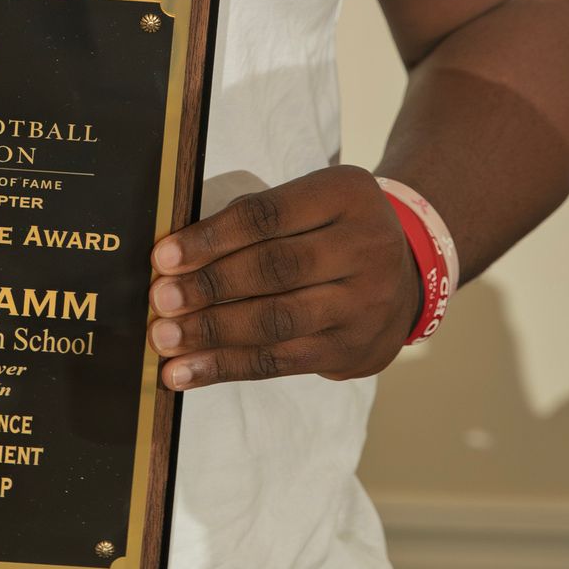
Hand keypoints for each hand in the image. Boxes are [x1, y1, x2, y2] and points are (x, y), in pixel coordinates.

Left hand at [148, 169, 420, 388]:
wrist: (406, 273)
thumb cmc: (330, 230)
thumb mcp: (311, 201)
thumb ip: (257, 218)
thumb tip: (176, 255)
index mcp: (345, 195)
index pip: (269, 216)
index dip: (213, 237)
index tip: (165, 256)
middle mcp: (365, 248)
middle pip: (275, 270)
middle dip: (210, 287)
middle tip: (161, 300)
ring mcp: (363, 304)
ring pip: (277, 322)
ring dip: (212, 333)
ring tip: (165, 339)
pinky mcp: (351, 350)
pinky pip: (280, 362)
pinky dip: (226, 367)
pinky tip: (186, 373)